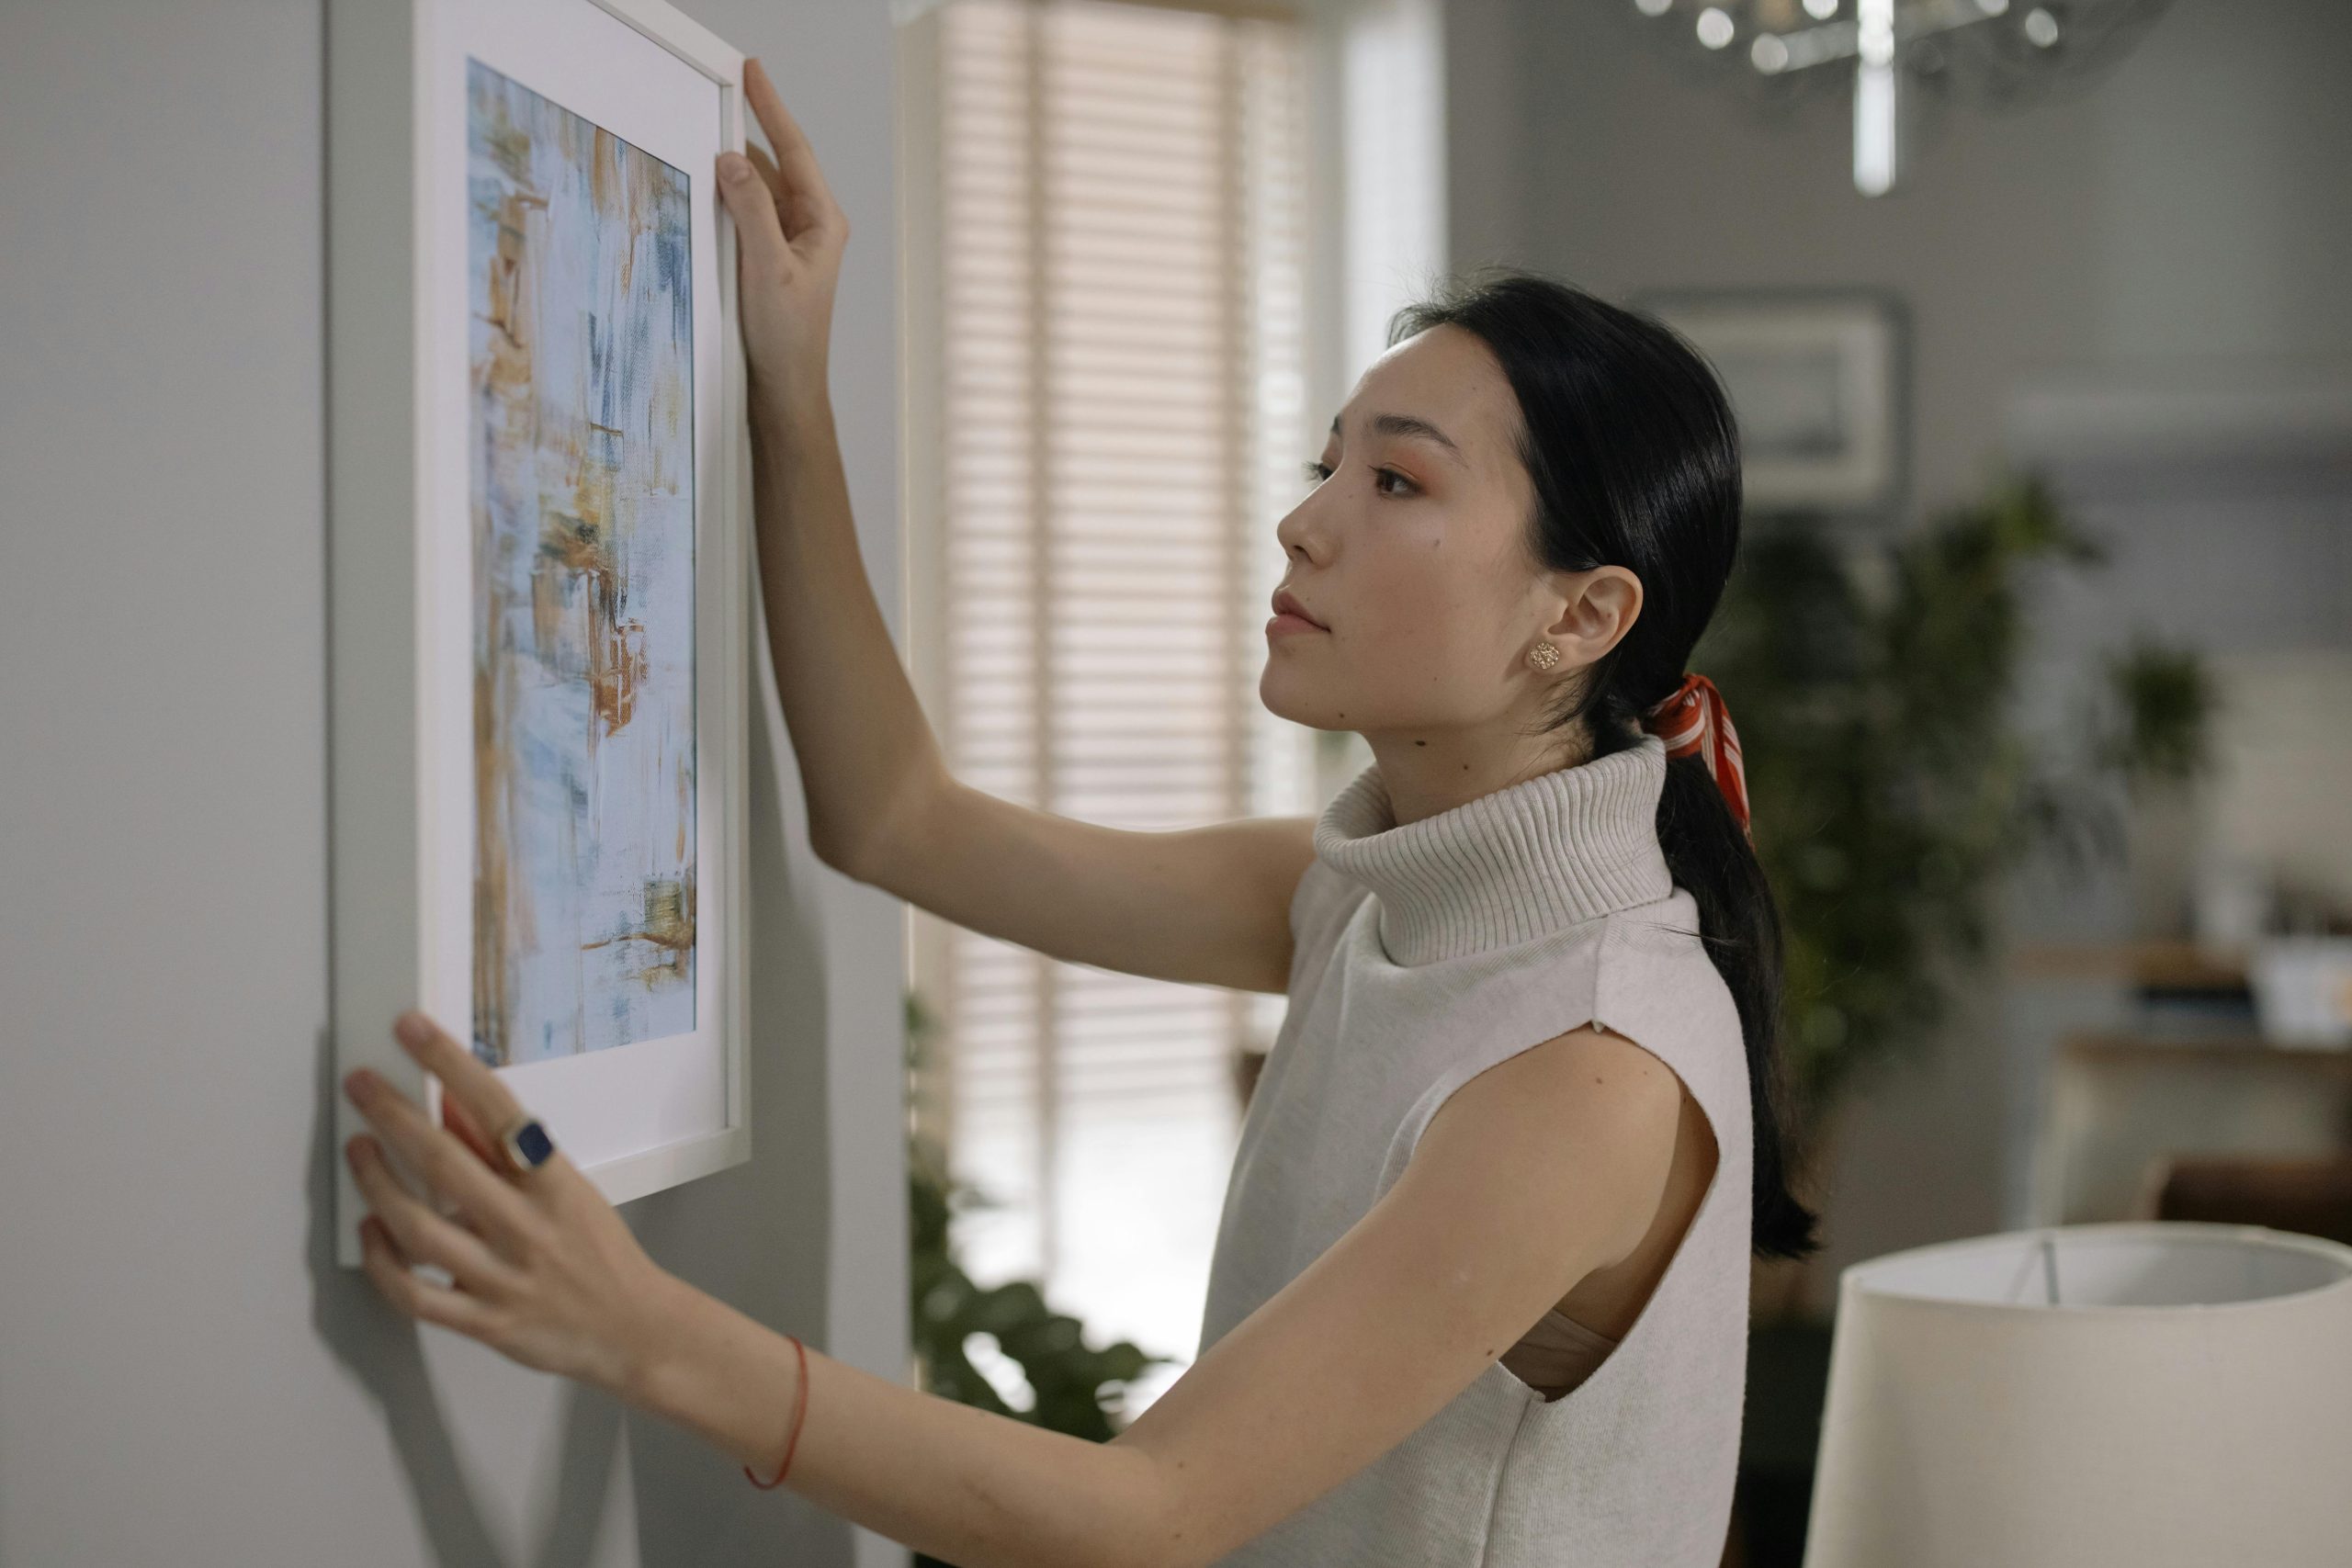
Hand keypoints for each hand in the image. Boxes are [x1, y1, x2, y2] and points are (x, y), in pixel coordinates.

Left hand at [343, 1010, 681, 1400]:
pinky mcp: (485, 1323)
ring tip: (356, 1149)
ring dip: (377, 1184)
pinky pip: (416, 1295)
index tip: (413, 1030)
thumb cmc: (600, 1253)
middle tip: (360, 1084)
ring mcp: (504, 1279)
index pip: (498, 1110)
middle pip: (446, 1165)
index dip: (452, 1065)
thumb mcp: (567, 1189)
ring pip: (420, 1230)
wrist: (633, 1330)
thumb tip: (449, 1102)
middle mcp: (529, 1228)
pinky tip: (370, 1230)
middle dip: (393, 1116)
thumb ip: (505, 1153)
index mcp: (556, 1185)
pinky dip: (384, 1262)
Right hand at [718, 56, 847, 416]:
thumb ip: (751, 211)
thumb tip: (731, 162)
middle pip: (775, 164)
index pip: (794, 151)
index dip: (770, 108)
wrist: (785, 388)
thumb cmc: (787, 337)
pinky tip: (705, 192)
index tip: (752, 73)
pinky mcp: (770, 259)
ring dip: (732, 171)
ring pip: (757, 190)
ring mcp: (790, 242)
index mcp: (822, 222)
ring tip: (701, 143)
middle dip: (747, 132)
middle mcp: (810, 226)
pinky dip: (727, 200)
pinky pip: (747, 215)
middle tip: (717, 98)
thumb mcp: (767, 267)